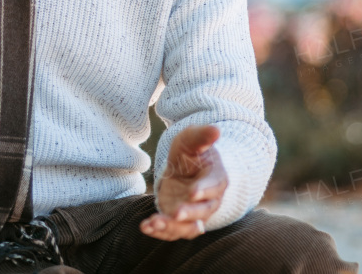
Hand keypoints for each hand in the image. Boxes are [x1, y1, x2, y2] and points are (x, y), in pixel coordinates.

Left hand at [140, 124, 227, 240]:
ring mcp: (194, 214)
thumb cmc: (191, 153)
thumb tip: (216, 130)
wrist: (184, 169)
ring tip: (153, 223)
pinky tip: (145, 226)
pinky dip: (160, 232)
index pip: (214, 187)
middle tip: (176, 213)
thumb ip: (201, 136)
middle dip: (190, 214)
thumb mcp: (191, 140)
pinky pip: (172, 231)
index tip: (193, 192)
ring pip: (188, 227)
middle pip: (203, 212)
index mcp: (216, 180)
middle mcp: (208, 201)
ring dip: (172, 227)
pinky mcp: (179, 222)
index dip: (204, 190)